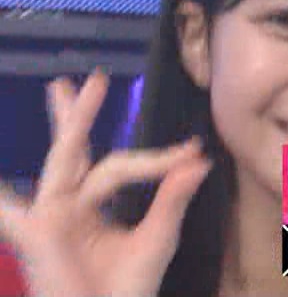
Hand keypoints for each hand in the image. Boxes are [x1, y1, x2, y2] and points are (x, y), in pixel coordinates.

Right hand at [0, 70, 211, 296]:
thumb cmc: (128, 286)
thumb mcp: (158, 237)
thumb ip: (173, 198)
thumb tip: (200, 160)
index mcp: (92, 206)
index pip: (120, 166)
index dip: (157, 158)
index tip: (192, 150)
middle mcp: (68, 206)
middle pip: (74, 150)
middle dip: (80, 114)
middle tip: (95, 79)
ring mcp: (51, 219)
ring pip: (62, 163)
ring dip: (69, 126)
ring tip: (63, 88)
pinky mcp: (39, 236)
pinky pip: (12, 216)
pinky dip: (2, 203)